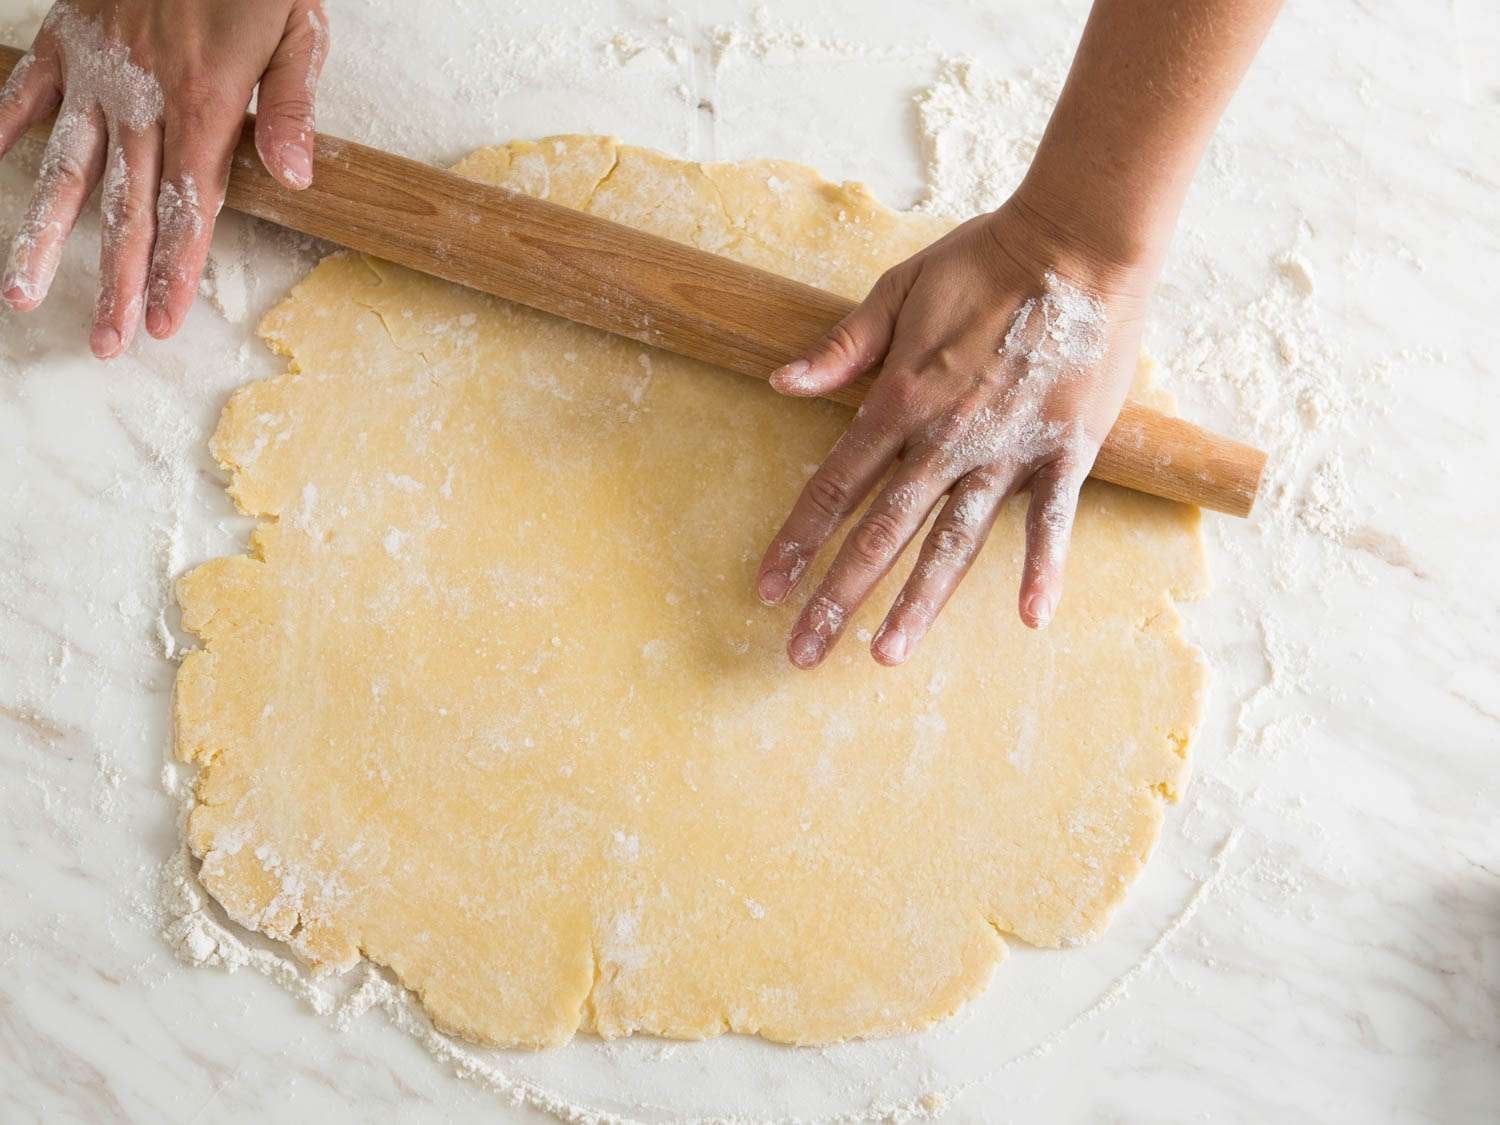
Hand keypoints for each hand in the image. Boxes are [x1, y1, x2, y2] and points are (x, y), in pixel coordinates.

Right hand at [0, 0, 328, 356]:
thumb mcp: (298, 30)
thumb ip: (292, 107)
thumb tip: (293, 178)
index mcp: (207, 103)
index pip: (190, 207)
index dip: (176, 269)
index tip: (162, 322)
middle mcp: (144, 98)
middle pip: (129, 210)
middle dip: (117, 281)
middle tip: (107, 341)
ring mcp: (97, 70)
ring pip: (67, 168)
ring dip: (43, 235)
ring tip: (23, 291)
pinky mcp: (66, 37)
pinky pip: (25, 91)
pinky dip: (3, 130)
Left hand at [755, 197, 1156, 668]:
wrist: (1080, 241)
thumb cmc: (985, 259)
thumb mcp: (898, 290)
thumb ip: (842, 347)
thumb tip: (781, 385)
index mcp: (899, 400)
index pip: (833, 486)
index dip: (796, 541)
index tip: (767, 589)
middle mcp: (945, 439)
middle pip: (880, 533)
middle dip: (836, 597)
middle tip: (801, 653)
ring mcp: (1008, 451)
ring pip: (953, 543)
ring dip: (917, 604)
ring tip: (884, 656)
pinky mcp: (1066, 451)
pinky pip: (1050, 521)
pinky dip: (1042, 568)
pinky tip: (1030, 618)